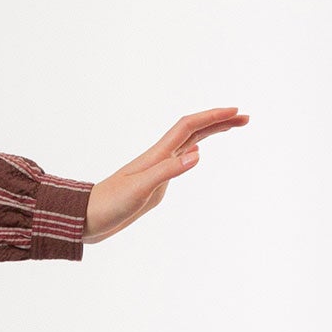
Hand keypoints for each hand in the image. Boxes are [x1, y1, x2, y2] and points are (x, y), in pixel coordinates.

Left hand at [83, 108, 247, 242]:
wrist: (86, 219)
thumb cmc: (108, 205)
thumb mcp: (140, 189)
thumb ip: (168, 171)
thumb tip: (197, 154)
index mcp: (156, 155)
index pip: (189, 127)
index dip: (213, 117)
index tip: (236, 112)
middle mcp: (158, 158)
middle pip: (193, 131)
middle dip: (219, 121)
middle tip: (245, 118)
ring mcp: (156, 170)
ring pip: (188, 143)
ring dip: (210, 133)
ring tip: (232, 127)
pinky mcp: (154, 183)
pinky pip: (179, 160)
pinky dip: (194, 151)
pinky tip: (197, 153)